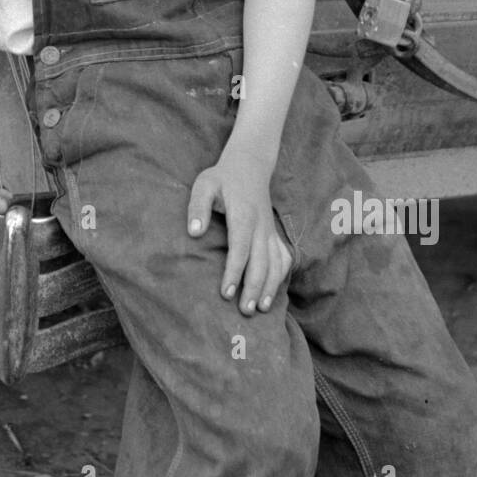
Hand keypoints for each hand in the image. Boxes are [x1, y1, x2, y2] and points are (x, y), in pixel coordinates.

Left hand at [186, 161, 291, 314]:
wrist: (249, 165)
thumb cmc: (222, 177)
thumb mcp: (204, 184)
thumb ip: (197, 207)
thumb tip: (193, 232)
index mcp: (243, 214)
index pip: (240, 248)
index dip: (234, 272)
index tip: (226, 293)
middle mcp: (261, 225)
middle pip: (261, 261)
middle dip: (254, 288)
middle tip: (245, 311)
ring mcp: (270, 230)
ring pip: (276, 263)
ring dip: (270, 287)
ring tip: (262, 309)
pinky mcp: (274, 234)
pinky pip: (283, 257)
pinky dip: (281, 276)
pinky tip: (273, 293)